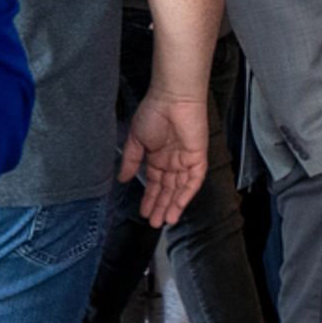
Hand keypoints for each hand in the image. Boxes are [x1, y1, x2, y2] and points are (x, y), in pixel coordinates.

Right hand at [120, 87, 205, 229]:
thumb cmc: (153, 114)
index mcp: (159, 157)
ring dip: (173, 204)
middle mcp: (174, 161)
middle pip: (168, 189)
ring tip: (163, 220)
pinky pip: (194, 180)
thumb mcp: (136, 141)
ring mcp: (186, 160)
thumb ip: (131, 161)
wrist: (171, 99)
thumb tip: (123, 180)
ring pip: (180, 188)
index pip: (156, 183)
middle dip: (160, 206)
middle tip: (152, 223)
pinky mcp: (198, 157)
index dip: (150, 198)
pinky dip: (186, 194)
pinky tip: (177, 207)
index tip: (142, 212)